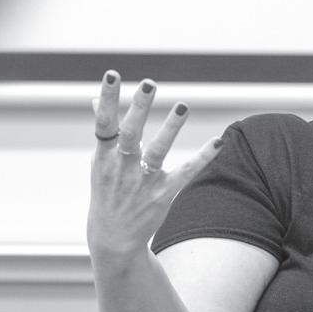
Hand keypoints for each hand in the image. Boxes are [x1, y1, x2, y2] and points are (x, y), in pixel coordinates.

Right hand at [87, 71, 221, 262]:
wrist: (113, 236)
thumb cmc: (107, 191)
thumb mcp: (100, 161)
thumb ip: (103, 130)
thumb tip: (95, 99)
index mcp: (104, 156)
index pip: (103, 122)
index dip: (106, 99)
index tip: (111, 74)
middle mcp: (122, 167)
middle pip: (130, 133)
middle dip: (138, 108)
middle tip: (149, 83)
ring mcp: (143, 181)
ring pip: (158, 152)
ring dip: (170, 129)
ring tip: (183, 106)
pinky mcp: (163, 194)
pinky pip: (185, 173)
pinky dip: (202, 158)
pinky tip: (217, 142)